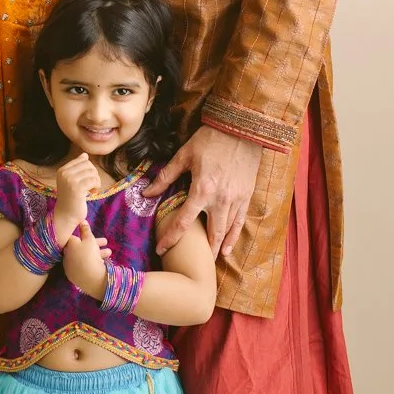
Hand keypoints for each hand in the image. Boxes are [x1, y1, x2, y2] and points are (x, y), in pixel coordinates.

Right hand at [53, 153, 100, 234]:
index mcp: (62, 170)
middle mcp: (64, 173)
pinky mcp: (77, 188)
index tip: (86, 180)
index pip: (82, 160)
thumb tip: (85, 155)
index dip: (89, 169)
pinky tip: (92, 192)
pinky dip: (96, 186)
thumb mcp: (72, 180)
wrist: (66, 215)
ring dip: (96, 181)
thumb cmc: (71, 198)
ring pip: (92, 172)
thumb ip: (78, 168)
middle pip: (88, 165)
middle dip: (93, 174)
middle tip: (91, 185)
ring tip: (91, 189)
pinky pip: (94, 180)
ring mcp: (70, 180)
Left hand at [61, 222, 111, 299]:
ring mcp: (69, 266)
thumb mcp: (90, 239)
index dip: (85, 235)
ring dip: (96, 253)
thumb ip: (86, 230)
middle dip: (94, 244)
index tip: (94, 235)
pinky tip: (100, 263)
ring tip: (109, 253)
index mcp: (68, 245)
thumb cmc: (90, 254)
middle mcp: (66, 255)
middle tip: (106, 243)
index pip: (75, 237)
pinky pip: (82, 266)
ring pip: (83, 257)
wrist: (90, 277)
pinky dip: (91, 263)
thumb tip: (82, 220)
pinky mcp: (73, 276)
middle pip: (81, 247)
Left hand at [148, 126, 262, 260]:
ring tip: (209, 260)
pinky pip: (240, 222)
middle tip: (190, 265)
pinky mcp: (247, 196)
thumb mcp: (184, 156)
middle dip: (200, 251)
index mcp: (201, 190)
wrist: (242, 128)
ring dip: (218, 248)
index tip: (162, 249)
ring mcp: (236, 200)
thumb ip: (166, 177)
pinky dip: (234, 237)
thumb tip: (147, 192)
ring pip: (227, 231)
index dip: (170, 238)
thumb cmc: (210, 139)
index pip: (182, 222)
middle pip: (210, 234)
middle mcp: (220, 200)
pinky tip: (228, 248)